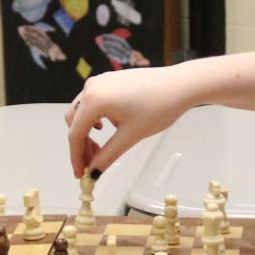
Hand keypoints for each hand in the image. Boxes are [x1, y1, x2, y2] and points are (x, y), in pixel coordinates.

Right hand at [64, 65, 195, 177]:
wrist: (180, 85)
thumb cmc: (160, 105)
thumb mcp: (130, 136)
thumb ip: (107, 156)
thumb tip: (93, 172)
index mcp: (94, 99)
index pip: (75, 134)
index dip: (76, 157)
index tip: (80, 174)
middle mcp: (92, 87)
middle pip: (75, 123)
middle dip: (81, 146)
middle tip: (91, 165)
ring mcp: (100, 82)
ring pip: (82, 112)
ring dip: (87, 132)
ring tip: (100, 149)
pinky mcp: (109, 81)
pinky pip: (92, 102)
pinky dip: (94, 119)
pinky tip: (106, 129)